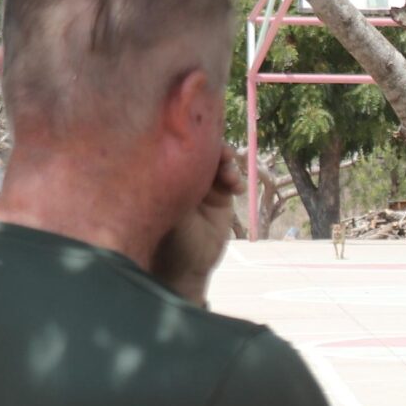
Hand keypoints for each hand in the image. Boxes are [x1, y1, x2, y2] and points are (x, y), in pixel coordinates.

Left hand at [152, 147, 244, 305]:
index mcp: (168, 172)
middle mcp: (185, 175)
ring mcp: (204, 185)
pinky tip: (237, 189)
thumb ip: (179, 180)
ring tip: (230, 179)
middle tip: (224, 157)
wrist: (188, 265)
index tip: (205, 142)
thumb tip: (184, 151)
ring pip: (220, 162)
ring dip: (228, 165)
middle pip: (204, 150)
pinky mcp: (222, 197)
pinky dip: (237, 179)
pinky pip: (232, 179)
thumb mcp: (171, 206)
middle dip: (216, 149)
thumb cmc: (168, 237)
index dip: (196, 139)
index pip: (182, 146)